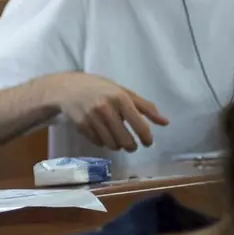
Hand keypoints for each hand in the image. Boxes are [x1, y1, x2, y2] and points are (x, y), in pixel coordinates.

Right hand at [46, 72, 169, 151]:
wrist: (68, 88)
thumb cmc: (100, 88)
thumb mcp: (123, 92)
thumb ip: (145, 107)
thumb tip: (165, 122)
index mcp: (120, 98)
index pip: (139, 125)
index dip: (146, 138)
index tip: (148, 142)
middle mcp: (106, 108)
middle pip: (125, 139)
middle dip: (131, 146)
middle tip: (132, 145)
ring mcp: (92, 117)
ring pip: (111, 143)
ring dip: (118, 146)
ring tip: (119, 142)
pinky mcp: (81, 125)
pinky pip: (98, 142)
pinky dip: (103, 143)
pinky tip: (104, 136)